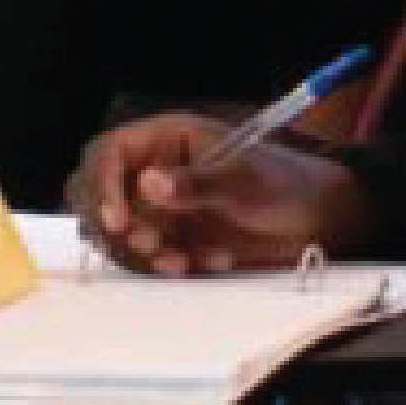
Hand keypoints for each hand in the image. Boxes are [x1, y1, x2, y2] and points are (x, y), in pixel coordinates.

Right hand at [72, 113, 377, 274]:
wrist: (312, 223)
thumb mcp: (244, 180)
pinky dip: (163, 266)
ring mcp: (156, 208)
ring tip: (183, 259)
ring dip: (140, 252)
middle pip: (93, 192)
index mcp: (165, 138)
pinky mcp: (167, 239)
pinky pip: (142, 258)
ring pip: (114, 233)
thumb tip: (149, 184)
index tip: (119, 220)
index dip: (103, 184)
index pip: (108, 153)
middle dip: (113, 224)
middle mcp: (152, 171)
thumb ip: (197, 184)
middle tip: (150, 243)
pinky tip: (204, 260)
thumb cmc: (282, 183)